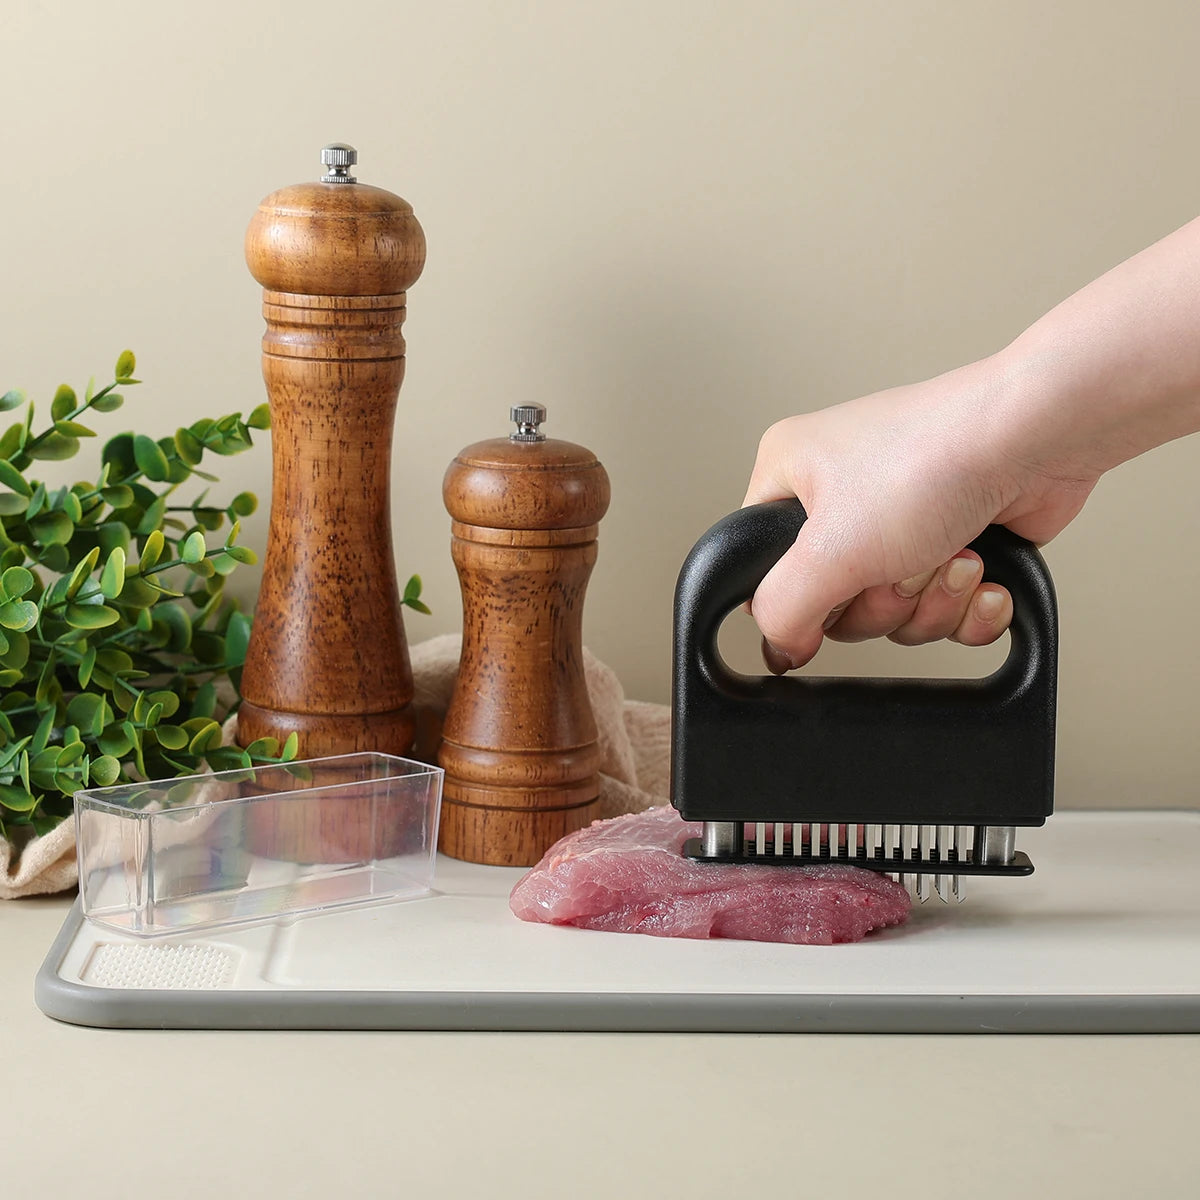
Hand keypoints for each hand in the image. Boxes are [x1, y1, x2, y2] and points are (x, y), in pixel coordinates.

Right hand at [744, 355, 1096, 670]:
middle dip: (887, 600)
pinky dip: (971, 606)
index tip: (838, 596)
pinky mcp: (955, 538)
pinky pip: (947, 608)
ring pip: (898, 612)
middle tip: (903, 565)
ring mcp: (902, 518)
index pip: (767, 570)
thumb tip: (779, 648)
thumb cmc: (934, 457)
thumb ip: (784, 609)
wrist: (1038, 437)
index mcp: (792, 477)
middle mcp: (843, 496)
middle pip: (840, 605)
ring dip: (935, 600)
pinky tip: (986, 577)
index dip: (804, 599)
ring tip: (956, 556)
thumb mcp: (831, 549)